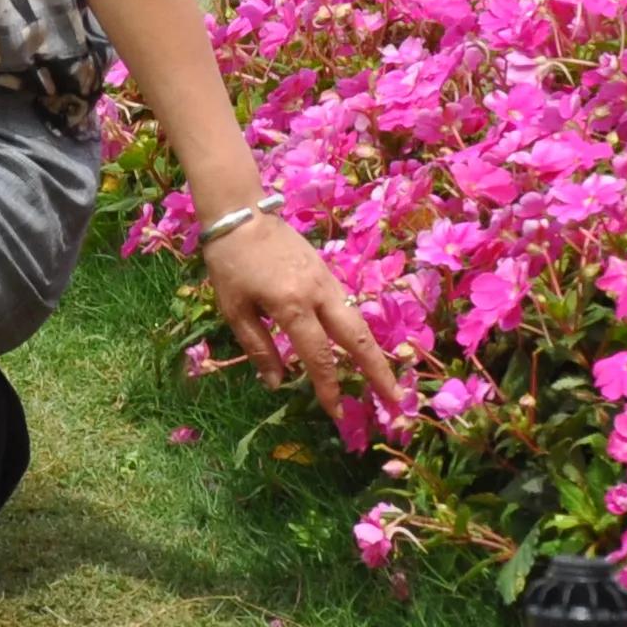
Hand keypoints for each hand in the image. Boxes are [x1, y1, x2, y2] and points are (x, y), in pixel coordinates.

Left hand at [201, 213, 411, 429]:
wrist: (241, 212)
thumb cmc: (231, 262)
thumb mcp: (234, 309)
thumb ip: (258, 348)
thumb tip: (277, 383)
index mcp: (292, 305)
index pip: (319, 356)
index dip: (329, 387)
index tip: (336, 414)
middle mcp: (318, 294)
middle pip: (356, 339)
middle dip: (378, 372)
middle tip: (396, 401)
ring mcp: (327, 282)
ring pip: (358, 323)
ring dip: (374, 353)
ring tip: (387, 381)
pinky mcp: (327, 273)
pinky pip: (348, 308)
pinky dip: (359, 332)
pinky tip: (361, 349)